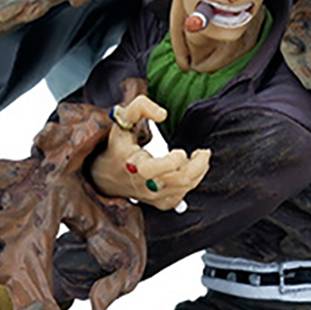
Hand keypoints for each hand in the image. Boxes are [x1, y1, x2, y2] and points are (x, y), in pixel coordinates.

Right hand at [90, 111, 210, 210]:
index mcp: (133, 165)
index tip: (180, 151)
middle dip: (198, 165)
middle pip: (179, 181)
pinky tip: (188, 171)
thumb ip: (140, 107)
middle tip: (203, 152)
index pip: (153, 170)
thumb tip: (163, 114)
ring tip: (197, 158)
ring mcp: (152, 197)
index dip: (173, 160)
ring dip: (197, 172)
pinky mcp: (159, 203)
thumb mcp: (122, 120)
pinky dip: (191, 182)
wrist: (107, 176)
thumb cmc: (118, 145)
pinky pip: (182, 197)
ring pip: (185, 189)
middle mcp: (143, 185)